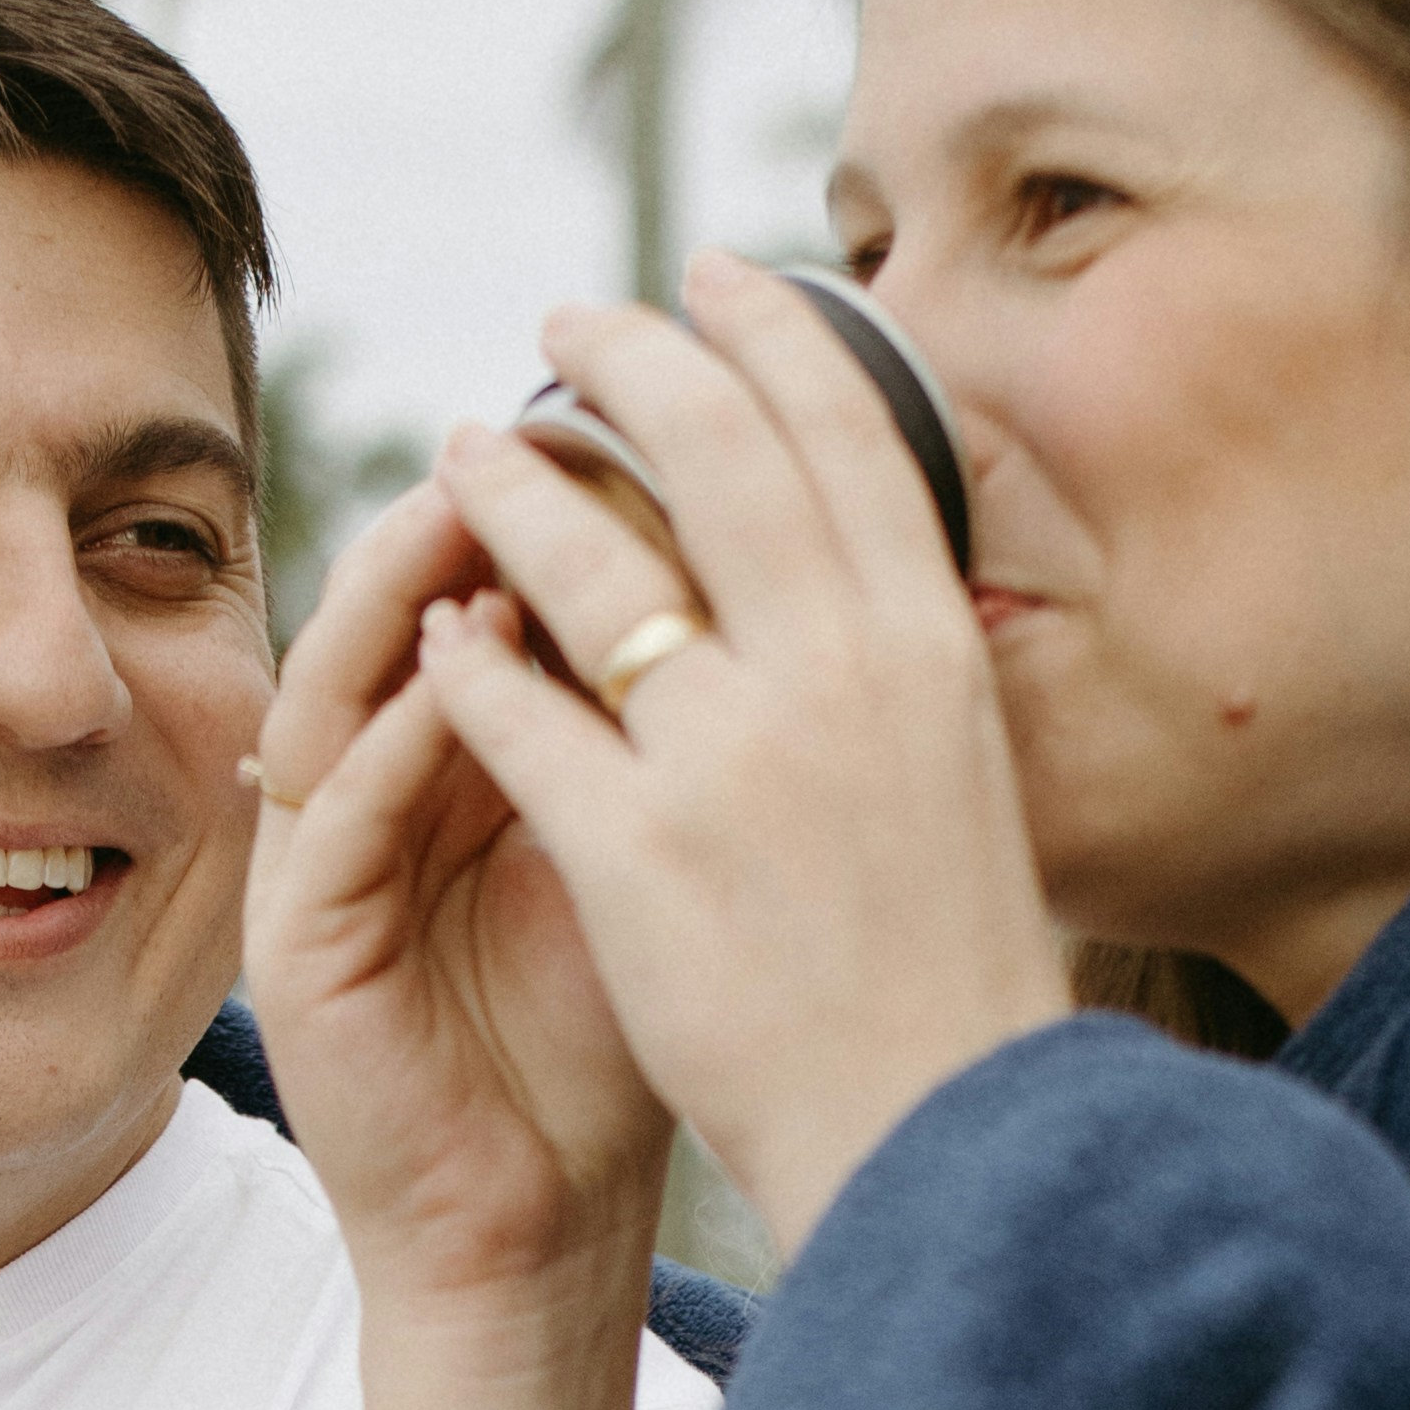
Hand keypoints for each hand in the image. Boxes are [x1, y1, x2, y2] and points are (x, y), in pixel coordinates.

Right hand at [254, 464, 679, 1324]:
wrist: (539, 1236)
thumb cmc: (612, 1056)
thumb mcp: (657, 862)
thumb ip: (669, 736)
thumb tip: (769, 574)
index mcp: (464, 767)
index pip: (490, 599)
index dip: (553, 510)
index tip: (638, 420)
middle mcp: (378, 795)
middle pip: (404, 614)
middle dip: (466, 511)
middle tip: (540, 417)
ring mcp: (320, 865)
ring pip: (338, 685)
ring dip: (400, 596)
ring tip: (466, 508)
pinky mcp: (291, 944)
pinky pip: (330, 811)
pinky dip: (384, 736)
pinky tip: (443, 673)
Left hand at [414, 260, 1068, 1252]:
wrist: (936, 1134)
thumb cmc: (949, 976)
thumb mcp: (968, 779)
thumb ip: (908, 665)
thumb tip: (878, 570)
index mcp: (928, 647)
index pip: (847, 434)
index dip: (771, 335)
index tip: (713, 276)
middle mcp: (841, 673)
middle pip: (716, 453)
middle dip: (628, 362)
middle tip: (564, 323)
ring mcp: (735, 759)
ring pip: (595, 565)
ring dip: (518, 488)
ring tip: (469, 449)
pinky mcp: (638, 851)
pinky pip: (523, 714)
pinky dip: (475, 660)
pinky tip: (440, 632)